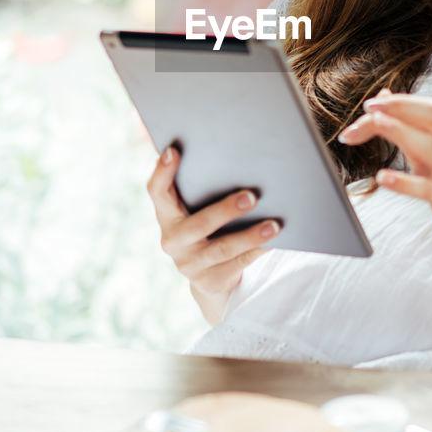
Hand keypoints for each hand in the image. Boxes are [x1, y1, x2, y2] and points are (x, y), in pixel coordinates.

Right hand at [146, 145, 280, 323]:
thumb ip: (197, 185)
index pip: (157, 191)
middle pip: (198, 225)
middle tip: (252, 197)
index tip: (173, 151)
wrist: (210, 275)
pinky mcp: (211, 280)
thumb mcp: (195, 210)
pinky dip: (258, 251)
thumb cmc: (207, 227)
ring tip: (274, 225)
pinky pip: (239, 264)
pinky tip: (274, 241)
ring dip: (251, 236)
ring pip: (223, 249)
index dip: (162, 172)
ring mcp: (190, 264)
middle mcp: (173, 241)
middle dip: (225, 211)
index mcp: (166, 216)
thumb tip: (220, 151)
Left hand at [336, 90, 431, 256]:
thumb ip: (411, 127)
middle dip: (403, 107)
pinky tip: (383, 177)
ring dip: (403, 132)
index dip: (401, 102)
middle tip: (369, 108)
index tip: (370, 104)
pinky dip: (405, 182)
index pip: (429, 109)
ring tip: (376, 123)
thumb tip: (385, 97)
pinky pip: (429, 189)